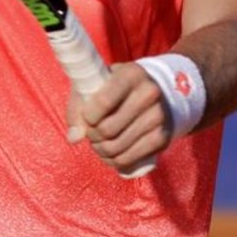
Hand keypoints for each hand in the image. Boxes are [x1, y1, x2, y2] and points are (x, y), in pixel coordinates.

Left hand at [67, 62, 170, 176]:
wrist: (149, 93)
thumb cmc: (113, 89)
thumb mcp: (93, 86)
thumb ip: (77, 108)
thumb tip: (74, 138)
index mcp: (131, 74)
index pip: (103, 102)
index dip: (87, 116)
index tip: (86, 116)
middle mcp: (149, 93)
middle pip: (108, 129)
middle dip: (92, 135)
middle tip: (91, 131)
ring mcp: (158, 117)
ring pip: (117, 147)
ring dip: (101, 150)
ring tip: (99, 142)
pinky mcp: (162, 138)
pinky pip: (129, 159)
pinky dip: (114, 161)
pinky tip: (110, 154)